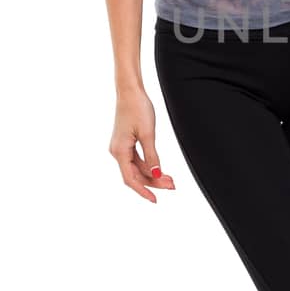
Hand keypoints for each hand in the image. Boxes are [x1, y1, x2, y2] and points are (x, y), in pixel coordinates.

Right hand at [110, 86, 176, 201]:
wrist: (130, 91)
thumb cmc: (138, 108)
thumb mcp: (148, 134)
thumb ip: (152, 157)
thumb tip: (156, 175)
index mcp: (119, 151)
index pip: (130, 179)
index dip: (143, 191)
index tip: (155, 199)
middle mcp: (117, 151)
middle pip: (135, 175)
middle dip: (153, 182)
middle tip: (172, 186)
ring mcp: (121, 147)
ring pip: (137, 168)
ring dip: (152, 174)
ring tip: (170, 179)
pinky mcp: (125, 142)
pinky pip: (136, 159)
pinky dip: (149, 165)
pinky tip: (160, 169)